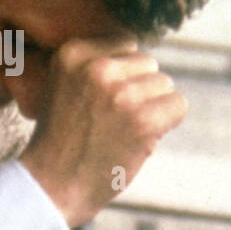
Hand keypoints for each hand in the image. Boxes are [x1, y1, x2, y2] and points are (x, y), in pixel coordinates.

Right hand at [19, 36, 187, 226]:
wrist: (52, 185)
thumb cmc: (62, 139)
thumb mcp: (63, 85)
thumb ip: (95, 64)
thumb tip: (146, 59)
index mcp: (72, 54)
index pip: (125, 44)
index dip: (122, 74)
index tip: (104, 99)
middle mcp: (97, 68)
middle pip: (148, 63)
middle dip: (139, 89)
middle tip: (114, 118)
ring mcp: (120, 94)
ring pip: (164, 83)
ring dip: (153, 107)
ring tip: (124, 129)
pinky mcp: (142, 120)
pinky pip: (178, 105)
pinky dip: (168, 122)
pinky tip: (143, 137)